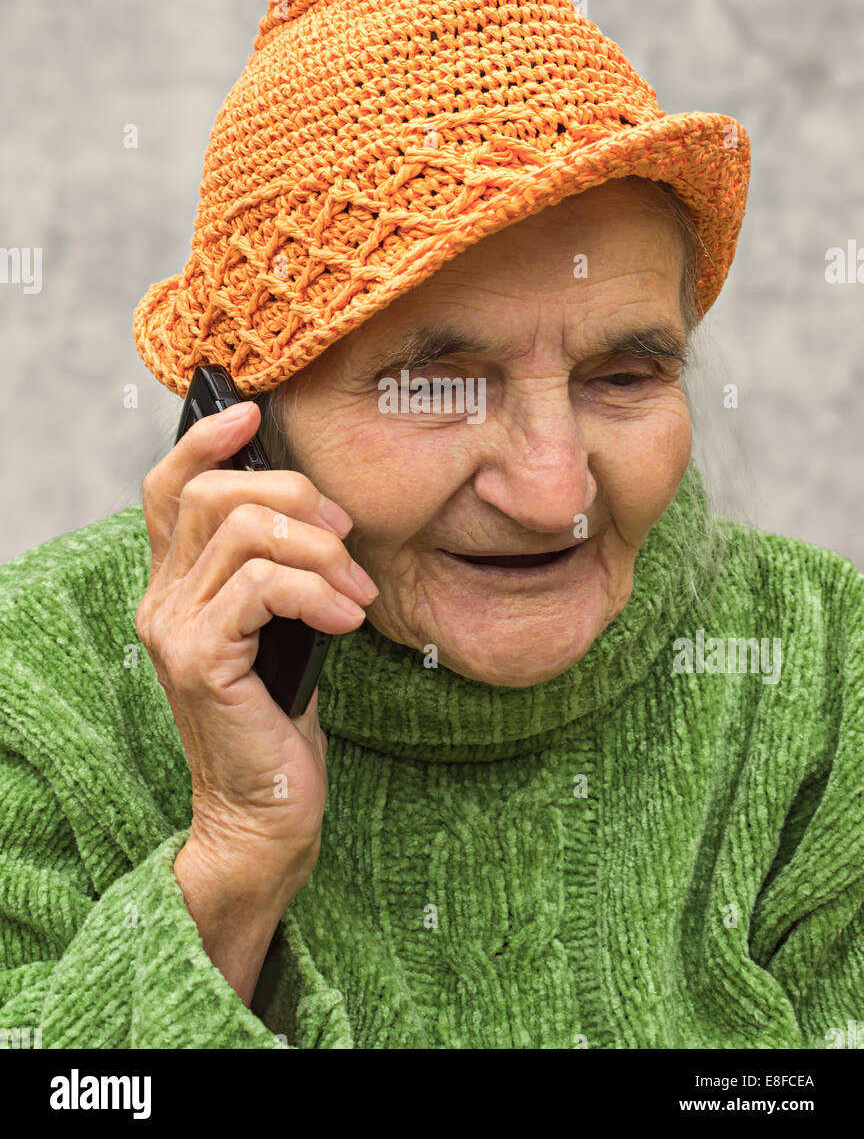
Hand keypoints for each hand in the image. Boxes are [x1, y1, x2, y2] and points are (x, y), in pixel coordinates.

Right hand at [135, 399, 377, 909]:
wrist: (265, 809)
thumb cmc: (278, 718)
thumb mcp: (279, 626)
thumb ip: (275, 569)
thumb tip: (317, 507)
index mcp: (177, 583)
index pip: (169, 487)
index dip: (207, 441)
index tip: (253, 413)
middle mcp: (161, 598)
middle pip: (217, 494)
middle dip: (296, 496)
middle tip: (346, 537)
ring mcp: (174, 628)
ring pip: (246, 532)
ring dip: (322, 552)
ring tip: (356, 594)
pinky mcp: (201, 659)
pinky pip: (265, 586)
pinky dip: (319, 593)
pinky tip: (345, 622)